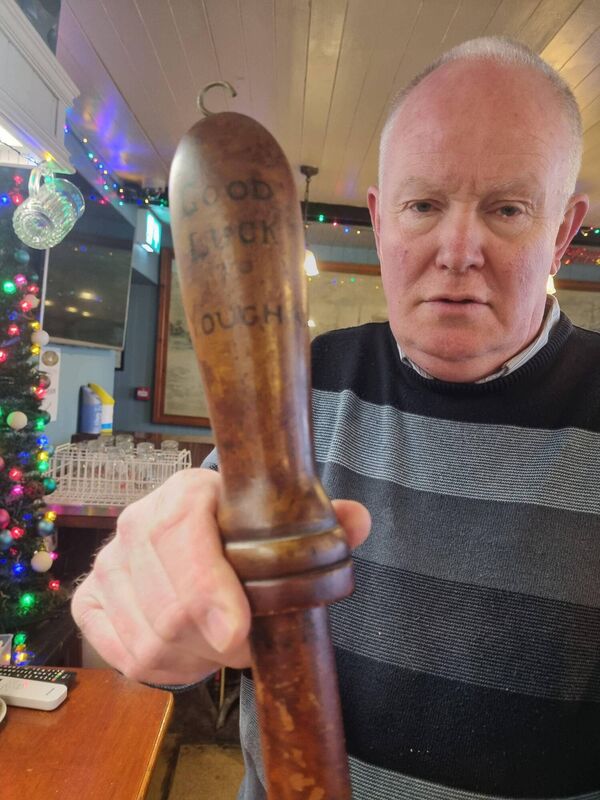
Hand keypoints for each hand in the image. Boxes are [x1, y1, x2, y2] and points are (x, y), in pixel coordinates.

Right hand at [71, 468, 370, 685]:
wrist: (189, 541)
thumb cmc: (240, 532)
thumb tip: (357, 520)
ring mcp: (107, 564)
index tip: (238, 633)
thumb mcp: (281, 520)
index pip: (181, 536)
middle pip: (170, 607)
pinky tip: (192, 651)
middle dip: (217, 641)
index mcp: (185, 493)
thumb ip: (320, 523)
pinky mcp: (90, 602)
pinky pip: (127, 658)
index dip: (207, 589)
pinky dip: (168, 669)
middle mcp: (135, 522)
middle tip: (250, 643)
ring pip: (150, 640)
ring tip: (224, 643)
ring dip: (197, 657)